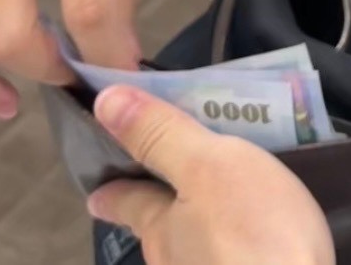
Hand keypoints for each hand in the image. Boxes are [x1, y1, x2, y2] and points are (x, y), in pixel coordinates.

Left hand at [90, 86, 334, 264]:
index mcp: (160, 228)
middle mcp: (173, 263)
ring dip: (200, 231)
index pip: (125, 201)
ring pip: (191, 251)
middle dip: (161, 210)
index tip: (97, 191)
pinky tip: (250, 242)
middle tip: (171, 186)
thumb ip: (160, 137)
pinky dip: (230, 247)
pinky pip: (225, 259)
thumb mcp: (207, 168)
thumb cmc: (252, 234)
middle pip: (158, 231)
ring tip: (219, 209)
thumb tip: (103, 102)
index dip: (112, 191)